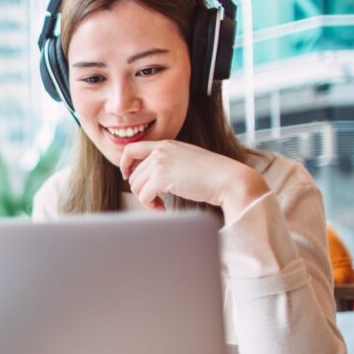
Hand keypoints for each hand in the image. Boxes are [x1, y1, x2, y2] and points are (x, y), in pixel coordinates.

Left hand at [119, 140, 268, 222]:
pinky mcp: (161, 178)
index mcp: (166, 144)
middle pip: (133, 175)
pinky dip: (150, 206)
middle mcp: (160, 151)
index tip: (127, 176)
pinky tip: (163, 209)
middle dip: (141, 191)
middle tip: (156, 201)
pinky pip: (143, 196)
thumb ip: (169, 162)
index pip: (132, 149)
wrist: (229, 179)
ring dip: (146, 200)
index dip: (125, 163)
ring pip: (136, 186)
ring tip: (161, 206)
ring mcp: (160, 163)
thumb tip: (150, 178)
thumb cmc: (212, 175)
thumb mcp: (186, 160)